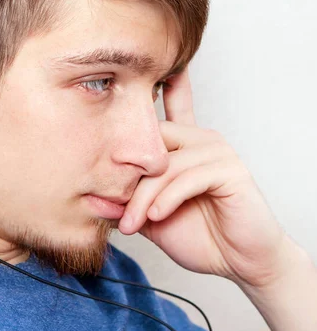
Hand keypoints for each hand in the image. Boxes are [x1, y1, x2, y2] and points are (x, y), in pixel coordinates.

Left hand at [118, 65, 290, 289]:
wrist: (239, 263)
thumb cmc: (199, 236)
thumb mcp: (152, 218)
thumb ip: (128, 203)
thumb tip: (91, 198)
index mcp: (184, 146)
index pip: (167, 105)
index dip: (152, 86)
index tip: (130, 68)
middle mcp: (201, 140)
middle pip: (151, 141)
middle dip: (130, 179)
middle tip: (118, 211)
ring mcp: (217, 152)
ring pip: (166, 164)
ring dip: (144, 198)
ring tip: (132, 223)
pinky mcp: (230, 171)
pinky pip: (188, 178)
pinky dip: (168, 199)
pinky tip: (158, 216)